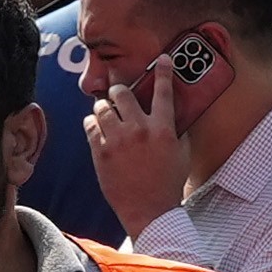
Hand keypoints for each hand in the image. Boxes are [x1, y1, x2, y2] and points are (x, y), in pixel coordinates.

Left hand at [79, 69, 183, 233]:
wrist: (150, 212)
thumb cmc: (168, 184)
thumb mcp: (181, 154)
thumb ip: (176, 131)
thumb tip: (173, 114)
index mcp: (162, 129)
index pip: (163, 92)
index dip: (163, 72)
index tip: (162, 59)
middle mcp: (139, 130)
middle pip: (122, 93)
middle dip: (119, 91)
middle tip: (119, 96)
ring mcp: (117, 141)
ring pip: (101, 108)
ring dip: (103, 107)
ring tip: (106, 113)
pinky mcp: (100, 153)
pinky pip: (90, 127)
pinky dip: (93, 125)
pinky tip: (97, 130)